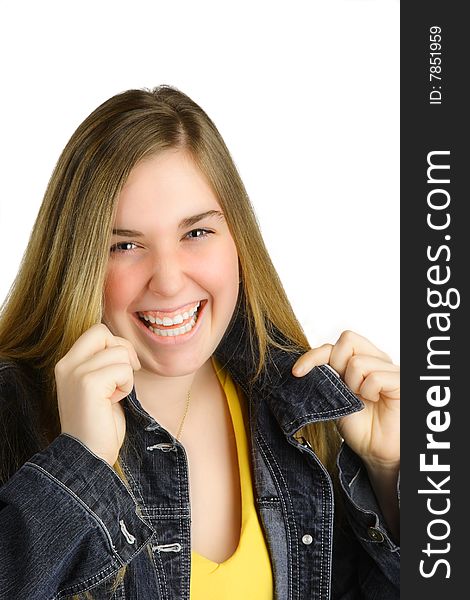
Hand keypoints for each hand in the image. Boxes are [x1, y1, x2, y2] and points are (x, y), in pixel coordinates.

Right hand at [55, 323, 140, 465]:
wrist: (89, 455)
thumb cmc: (100, 422)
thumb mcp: (98, 384)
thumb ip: (103, 362)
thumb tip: (124, 345)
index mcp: (67, 363)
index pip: (96, 331)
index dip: (115, 345)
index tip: (120, 369)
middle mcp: (67, 364)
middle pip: (104, 333)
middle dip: (123, 353)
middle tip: (122, 379)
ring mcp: (76, 372)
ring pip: (119, 352)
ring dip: (126, 375)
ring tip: (114, 396)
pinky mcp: (88, 383)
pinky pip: (124, 369)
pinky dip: (127, 386)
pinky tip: (114, 402)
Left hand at [292, 330, 399, 469]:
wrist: (376, 451)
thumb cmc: (360, 426)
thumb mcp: (336, 397)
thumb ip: (328, 376)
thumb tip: (305, 365)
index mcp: (361, 359)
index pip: (335, 344)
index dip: (313, 355)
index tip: (297, 372)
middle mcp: (376, 359)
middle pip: (347, 340)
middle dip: (336, 365)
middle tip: (344, 388)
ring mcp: (389, 368)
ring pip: (358, 362)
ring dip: (353, 385)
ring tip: (362, 399)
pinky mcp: (400, 380)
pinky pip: (375, 377)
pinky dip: (368, 392)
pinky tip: (373, 400)